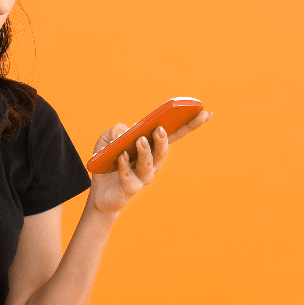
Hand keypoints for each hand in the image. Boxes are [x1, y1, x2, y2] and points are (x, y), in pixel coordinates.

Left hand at [88, 109, 213, 215]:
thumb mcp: (106, 141)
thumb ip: (115, 131)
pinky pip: (129, 176)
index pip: (174, 133)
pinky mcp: (130, 189)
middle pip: (163, 150)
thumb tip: (124, 132)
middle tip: (159, 129)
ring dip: (145, 151)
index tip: (205, 112)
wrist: (98, 192)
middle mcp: (152, 163)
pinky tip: (121, 156)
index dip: (190, 124)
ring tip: (140, 140)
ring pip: (149, 164)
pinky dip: (125, 166)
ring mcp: (143, 177)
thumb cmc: (107, 162)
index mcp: (152, 147)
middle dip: (163, 140)